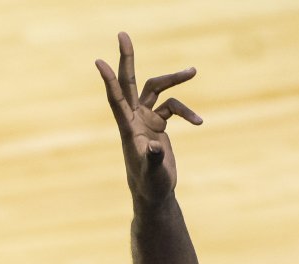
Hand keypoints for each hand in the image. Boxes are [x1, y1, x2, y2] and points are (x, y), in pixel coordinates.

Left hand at [96, 32, 201, 202]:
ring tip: (194, 71)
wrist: (154, 193)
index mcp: (128, 128)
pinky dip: (187, 112)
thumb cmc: (150, 185)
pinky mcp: (158, 124)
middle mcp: (134, 119)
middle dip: (126, 59)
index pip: (116, 99)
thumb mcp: (152, 173)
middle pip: (130, 82)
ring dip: (175, 79)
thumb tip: (158, 146)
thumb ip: (155, 159)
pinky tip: (199, 123)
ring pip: (158, 90)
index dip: (109, 81)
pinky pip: (174, 108)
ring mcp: (145, 119)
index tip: (99, 62)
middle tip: (122, 34)